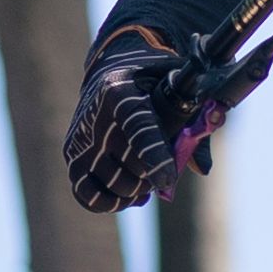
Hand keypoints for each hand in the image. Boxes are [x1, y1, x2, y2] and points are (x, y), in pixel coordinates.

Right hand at [62, 23, 213, 213]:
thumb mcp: (178, 89)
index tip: (168, 180)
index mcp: (121, 92)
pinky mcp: (71, 155)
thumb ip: (194, 126)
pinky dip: (109, 203)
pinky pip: (86, 194)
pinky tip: (128, 196)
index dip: (155, 157)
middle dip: (154, 177)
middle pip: (129, 165)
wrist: (110, 68)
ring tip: (148, 184)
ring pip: (112, 185)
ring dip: (136, 192)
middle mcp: (95, 116)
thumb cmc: (153, 80)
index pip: (138, 129)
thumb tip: (201, 169)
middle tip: (164, 172)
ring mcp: (81, 138)